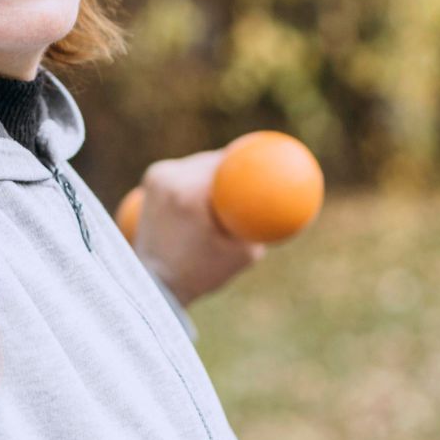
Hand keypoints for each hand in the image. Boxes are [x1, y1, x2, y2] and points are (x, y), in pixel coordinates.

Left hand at [129, 149, 264, 305]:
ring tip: (226, 194)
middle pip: (214, 160)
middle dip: (235, 168)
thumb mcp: (245, 252)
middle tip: (255, 177)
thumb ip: (264, 225)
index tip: (272, 160)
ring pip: (199, 164)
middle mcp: (170, 176)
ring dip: (215, 175)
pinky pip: (184, 171)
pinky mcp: (151, 178)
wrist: (153, 282)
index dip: (253, 158)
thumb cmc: (201, 273)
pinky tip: (208, 195)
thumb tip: (288, 205)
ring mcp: (157, 175)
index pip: (231, 160)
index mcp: (191, 191)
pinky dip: (198, 181)